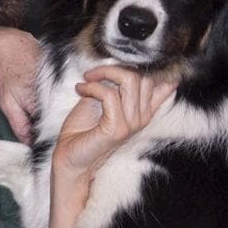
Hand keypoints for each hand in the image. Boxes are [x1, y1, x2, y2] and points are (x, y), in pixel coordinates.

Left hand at [45, 66, 175, 227]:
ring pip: (129, 82)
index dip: (137, 70)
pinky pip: (110, 95)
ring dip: (102, 75)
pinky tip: (80, 89)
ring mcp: (131, 125)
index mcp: (142, 114)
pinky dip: (92, 87)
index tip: (109, 72)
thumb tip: (128, 70)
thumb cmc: (82, 131)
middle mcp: (141, 119)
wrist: (68, 158)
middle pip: (142, 79)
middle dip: (115, 69)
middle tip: (92, 76)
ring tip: (85, 82)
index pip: (158, 86)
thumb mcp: (103, 104)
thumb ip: (117, 88)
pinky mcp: (116, 129)